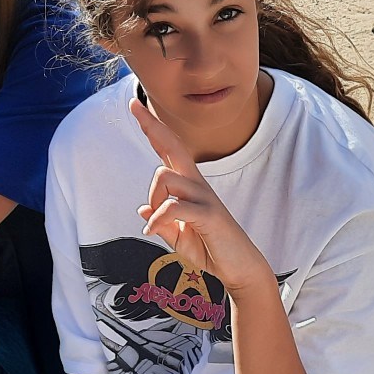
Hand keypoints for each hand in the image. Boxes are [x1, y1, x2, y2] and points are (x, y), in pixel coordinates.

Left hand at [130, 96, 276, 297]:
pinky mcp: (209, 215)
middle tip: (133, 104)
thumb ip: (163, 222)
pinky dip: (159, 219)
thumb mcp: (179, 238)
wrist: (240, 269)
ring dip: (152, 199)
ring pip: (166, 178)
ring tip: (155, 224)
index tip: (136, 105)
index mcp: (190, 188)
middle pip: (173, 147)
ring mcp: (205, 198)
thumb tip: (143, 208)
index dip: (154, 129)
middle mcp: (198, 186)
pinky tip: (152, 232)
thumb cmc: (212, 250)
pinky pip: (174, 207)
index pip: (170, 151)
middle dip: (152, 126)